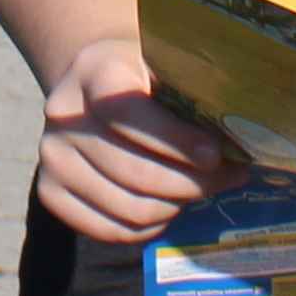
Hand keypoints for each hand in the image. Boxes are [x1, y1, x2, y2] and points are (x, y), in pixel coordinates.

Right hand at [34, 33, 237, 245]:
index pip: (131, 115)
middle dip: (192, 183)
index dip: (177, 142)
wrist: (93, 85)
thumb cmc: (144, 75)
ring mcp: (51, 156)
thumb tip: (246, 140)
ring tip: (200, 191)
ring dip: (176, 206)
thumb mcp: (166, 64)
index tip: (217, 155)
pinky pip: (111, 231)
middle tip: (228, 178)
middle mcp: (62, 114)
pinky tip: (170, 206)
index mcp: (95, 71)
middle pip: (136, 172)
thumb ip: (196, 93)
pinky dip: (150, 227)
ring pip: (130, 208)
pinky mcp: (49, 192)